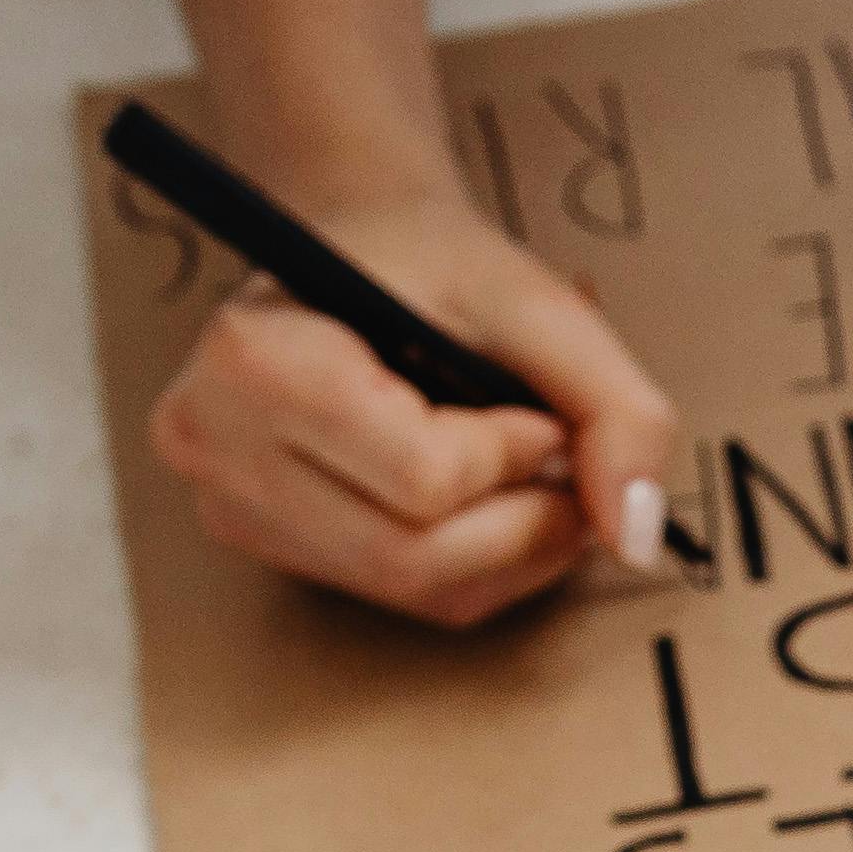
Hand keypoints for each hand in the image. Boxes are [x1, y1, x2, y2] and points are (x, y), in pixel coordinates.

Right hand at [142, 194, 677, 628]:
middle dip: (522, 520)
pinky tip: (484, 499)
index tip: (534, 408)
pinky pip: (408, 597)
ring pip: (419, 590)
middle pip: (416, 557)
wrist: (358, 254)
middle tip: (553, 457)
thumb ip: (616, 407)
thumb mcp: (539, 303)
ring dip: (510, 547)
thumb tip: (637, 536)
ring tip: (521, 469)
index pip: (423, 478)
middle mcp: (215, 441)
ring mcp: (231, 504)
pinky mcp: (267, 543)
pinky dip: (480, 562)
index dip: (514, 455)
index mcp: (256, 359)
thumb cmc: (431, 265)